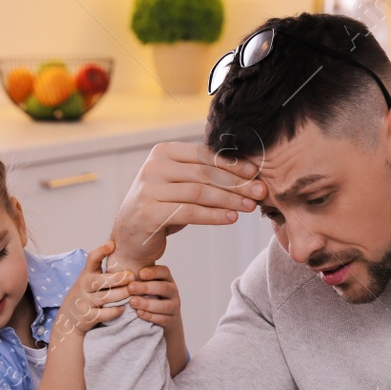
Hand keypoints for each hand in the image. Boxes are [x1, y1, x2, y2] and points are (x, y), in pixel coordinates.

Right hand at [52, 241, 129, 339]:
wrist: (68, 319)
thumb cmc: (86, 295)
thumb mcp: (89, 280)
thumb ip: (104, 271)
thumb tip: (126, 255)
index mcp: (86, 274)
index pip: (91, 259)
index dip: (101, 251)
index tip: (112, 245)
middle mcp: (84, 286)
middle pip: (100, 281)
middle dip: (117, 278)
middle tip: (132, 276)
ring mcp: (85, 302)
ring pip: (104, 297)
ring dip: (121, 294)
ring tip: (133, 292)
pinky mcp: (88, 317)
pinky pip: (103, 314)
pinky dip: (114, 311)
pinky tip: (123, 308)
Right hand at [110, 141, 264, 272]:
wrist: (130, 237)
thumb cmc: (163, 207)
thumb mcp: (180, 185)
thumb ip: (203, 175)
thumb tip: (247, 175)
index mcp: (163, 152)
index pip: (204, 154)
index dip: (232, 163)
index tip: (255, 172)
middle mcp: (153, 166)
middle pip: (204, 173)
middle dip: (236, 183)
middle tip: (260, 191)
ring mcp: (148, 189)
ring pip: (199, 192)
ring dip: (229, 200)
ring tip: (250, 207)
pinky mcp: (149, 212)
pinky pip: (190, 212)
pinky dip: (214, 216)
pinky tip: (231, 218)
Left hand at [126, 263, 179, 328]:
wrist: (164, 317)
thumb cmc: (148, 296)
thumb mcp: (145, 284)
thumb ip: (135, 276)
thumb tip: (114, 262)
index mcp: (166, 279)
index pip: (164, 272)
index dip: (153, 272)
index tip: (140, 273)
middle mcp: (173, 291)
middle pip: (164, 288)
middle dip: (146, 288)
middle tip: (130, 288)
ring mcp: (174, 306)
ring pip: (164, 305)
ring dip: (147, 303)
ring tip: (132, 302)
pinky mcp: (171, 320)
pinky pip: (163, 319)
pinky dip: (151, 316)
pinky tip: (139, 313)